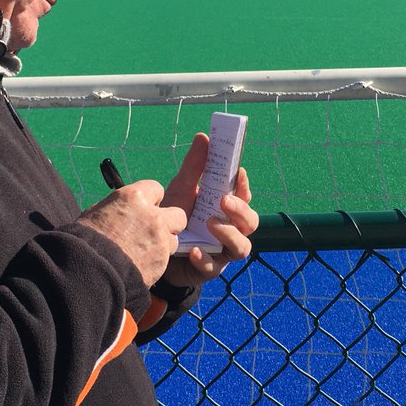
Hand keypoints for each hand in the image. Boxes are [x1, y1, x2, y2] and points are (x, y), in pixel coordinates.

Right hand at [77, 180, 186, 287]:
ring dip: (163, 245)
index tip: (146, 209)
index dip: (152, 200)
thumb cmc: (86, 239)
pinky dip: (156, 262)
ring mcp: (160, 238)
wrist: (90, 269)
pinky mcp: (162, 260)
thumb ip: (117, 208)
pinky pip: (166, 259)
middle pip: (178, 214)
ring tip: (144, 252)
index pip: (157, 189)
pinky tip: (141, 266)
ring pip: (173, 239)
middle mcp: (152, 215)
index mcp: (134, 197)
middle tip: (155, 231)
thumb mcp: (96, 212)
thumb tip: (119, 209)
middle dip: (169, 222)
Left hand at [161, 134, 258, 286]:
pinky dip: (205, 258)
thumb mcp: (182, 189)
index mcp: (227, 208)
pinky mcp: (209, 269)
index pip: (244, 196)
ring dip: (229, 234)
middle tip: (223, 200)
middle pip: (250, 221)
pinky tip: (193, 250)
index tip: (238, 171)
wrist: (155, 250)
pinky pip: (214, 267)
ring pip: (242, 246)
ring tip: (210, 223)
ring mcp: (222, 250)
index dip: (244, 185)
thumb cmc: (175, 216)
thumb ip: (194, 167)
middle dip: (240, 210)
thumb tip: (203, 136)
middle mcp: (231, 229)